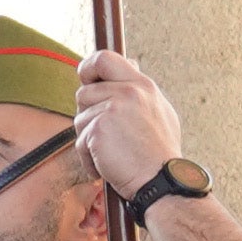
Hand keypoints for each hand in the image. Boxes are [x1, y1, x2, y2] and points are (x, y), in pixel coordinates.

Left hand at [72, 47, 185, 200]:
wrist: (162, 181)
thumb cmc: (159, 154)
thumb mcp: (160, 111)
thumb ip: (140, 89)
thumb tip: (130, 63)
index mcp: (143, 86)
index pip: (105, 59)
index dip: (88, 67)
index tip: (85, 79)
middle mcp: (128, 92)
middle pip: (84, 92)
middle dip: (88, 114)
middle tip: (106, 134)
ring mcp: (112, 109)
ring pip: (79, 118)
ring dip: (89, 139)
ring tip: (113, 153)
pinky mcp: (98, 128)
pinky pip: (80, 141)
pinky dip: (89, 158)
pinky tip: (107, 165)